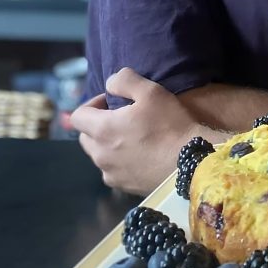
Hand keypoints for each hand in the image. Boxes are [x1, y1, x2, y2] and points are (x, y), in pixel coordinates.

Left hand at [70, 68, 203, 194]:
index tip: (111, 101)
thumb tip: (110, 83)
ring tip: (132, 137)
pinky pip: (112, 171)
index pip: (77, 116)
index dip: (92, 104)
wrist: (190, 163)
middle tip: (121, 117)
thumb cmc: (169, 124)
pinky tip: (140, 155)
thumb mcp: (150, 91)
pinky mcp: (123, 187)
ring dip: (108, 144)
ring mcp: (111, 174)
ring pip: (98, 155)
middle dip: (97, 124)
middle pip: (85, 137)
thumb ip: (124, 80)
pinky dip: (118, 161)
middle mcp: (100, 155)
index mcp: (102, 130)